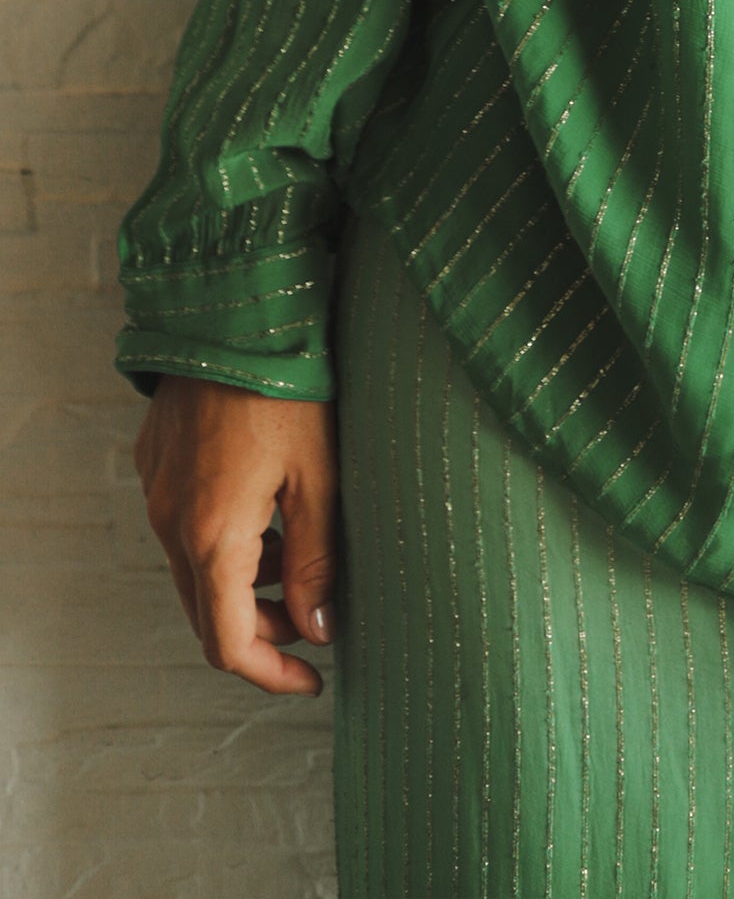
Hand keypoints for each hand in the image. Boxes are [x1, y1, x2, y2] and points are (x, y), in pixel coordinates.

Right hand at [132, 376, 338, 695]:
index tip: (312, 677)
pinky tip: (268, 508)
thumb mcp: (320, 475)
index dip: (270, 672)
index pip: (228, 644)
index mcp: (213, 536)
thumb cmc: (287, 387)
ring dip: (244, 583)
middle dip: (261, 630)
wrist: (233, 311)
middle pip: (209, 614)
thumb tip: (319, 628)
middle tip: (314, 619)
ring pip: (196, 571)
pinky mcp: (157, 464)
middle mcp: (172, 523)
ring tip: (300, 549)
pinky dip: (225, 540)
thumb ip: (317, 559)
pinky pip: (184, 527)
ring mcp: (158, 493)